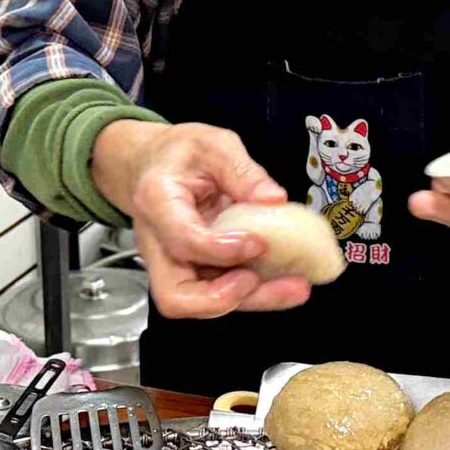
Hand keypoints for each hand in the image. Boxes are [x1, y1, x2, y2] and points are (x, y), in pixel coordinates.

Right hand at [92, 120, 317, 317]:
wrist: (154, 166)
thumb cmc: (180, 155)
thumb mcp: (213, 145)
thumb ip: (242, 170)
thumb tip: (274, 199)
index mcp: (157, 203)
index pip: (182, 241)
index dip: (220, 250)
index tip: (258, 243)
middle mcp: (158, 245)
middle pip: (176, 296)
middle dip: (223, 299)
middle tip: (260, 280)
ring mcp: (173, 265)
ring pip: (201, 304)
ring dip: (250, 300)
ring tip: (295, 287)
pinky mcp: (193, 273)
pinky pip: (220, 295)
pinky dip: (255, 294)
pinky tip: (289, 283)